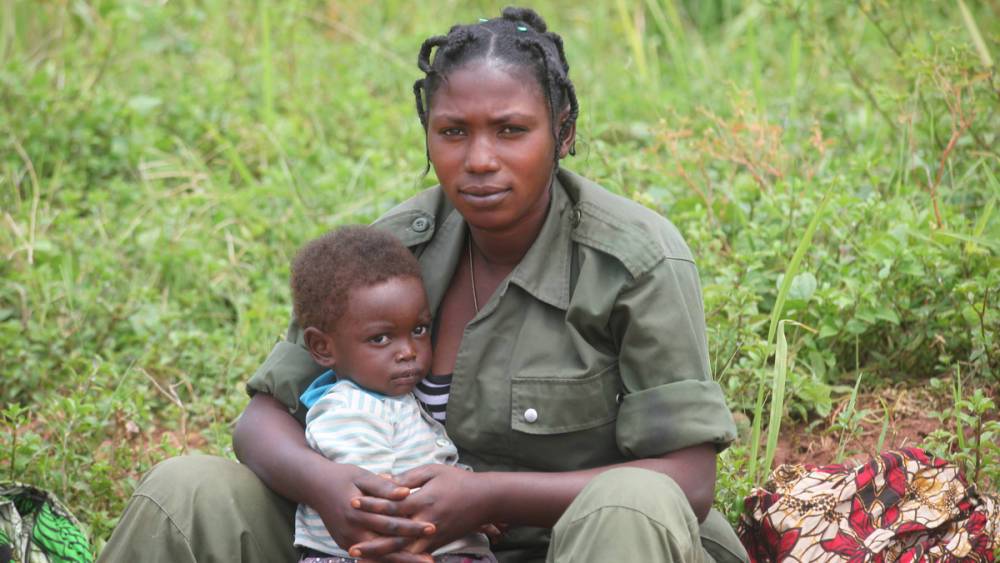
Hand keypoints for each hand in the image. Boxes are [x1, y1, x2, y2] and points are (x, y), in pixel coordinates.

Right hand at [306, 462, 436, 554]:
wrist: (315, 486)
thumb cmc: (343, 477)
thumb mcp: (362, 476)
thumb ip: (383, 486)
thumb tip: (406, 492)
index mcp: (358, 512)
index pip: (390, 523)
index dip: (412, 527)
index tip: (432, 528)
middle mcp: (352, 531)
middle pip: (385, 546)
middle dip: (410, 552)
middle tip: (431, 559)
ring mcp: (347, 541)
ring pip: (377, 556)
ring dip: (399, 562)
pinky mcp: (345, 545)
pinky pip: (368, 556)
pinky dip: (385, 561)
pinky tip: (402, 562)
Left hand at [347, 464, 493, 559]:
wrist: (486, 499)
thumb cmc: (458, 481)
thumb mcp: (433, 471)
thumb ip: (407, 476)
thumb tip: (383, 479)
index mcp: (423, 500)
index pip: (391, 505)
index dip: (371, 504)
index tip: (352, 502)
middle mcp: (426, 521)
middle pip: (394, 536)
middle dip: (372, 544)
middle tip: (351, 549)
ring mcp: (433, 536)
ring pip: (405, 551)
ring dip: (385, 558)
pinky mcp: (438, 544)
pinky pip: (416, 556)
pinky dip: (402, 561)